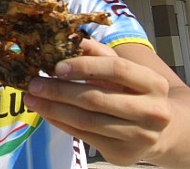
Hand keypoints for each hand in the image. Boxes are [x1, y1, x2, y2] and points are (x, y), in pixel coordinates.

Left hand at [24, 38, 171, 165]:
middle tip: (33, 84)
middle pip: (96, 99)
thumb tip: (66, 35)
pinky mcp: (122, 154)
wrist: (157, 131)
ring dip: (53, 108)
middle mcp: (152, 112)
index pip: (117, 69)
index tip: (56, 66)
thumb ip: (96, 52)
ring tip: (31, 98)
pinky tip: (45, 111)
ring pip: (86, 120)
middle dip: (59, 90)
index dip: (84, 66)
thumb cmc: (131, 91)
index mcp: (153, 83)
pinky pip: (83, 136)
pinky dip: (59, 122)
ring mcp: (139, 136)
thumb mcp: (120, 69)